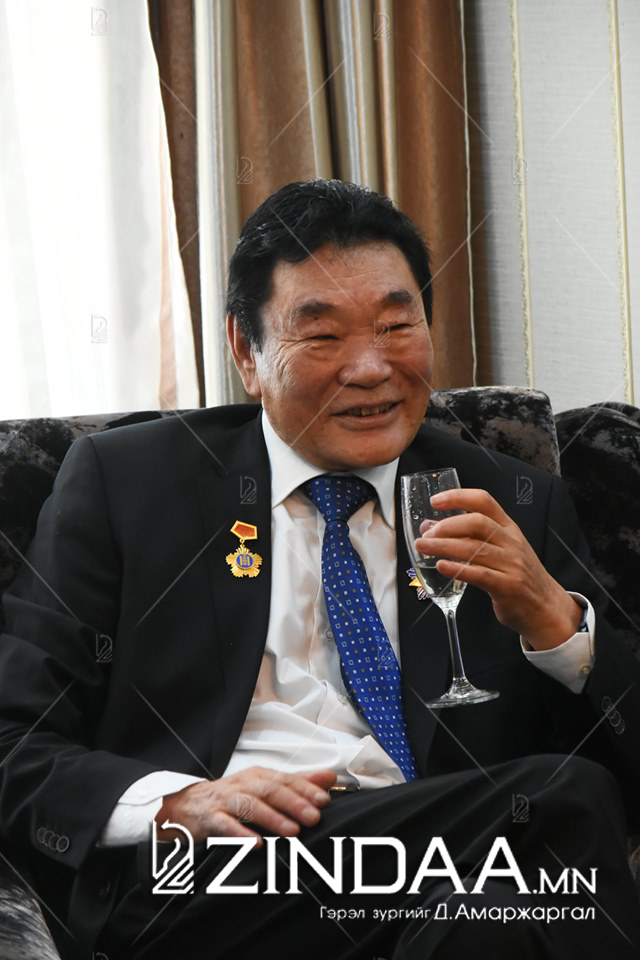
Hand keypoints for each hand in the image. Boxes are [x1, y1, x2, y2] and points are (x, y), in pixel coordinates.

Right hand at [154, 766, 336, 845]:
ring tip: (292, 831)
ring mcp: (226, 801)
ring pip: (250, 807)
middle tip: (314, 817)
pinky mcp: (211, 819)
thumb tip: (329, 778)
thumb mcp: (265, 786)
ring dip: (272, 818)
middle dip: (293, 803)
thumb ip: (297, 783)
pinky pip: (225, 826)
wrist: (190, 806)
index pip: (285, 780)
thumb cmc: (234, 797)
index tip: (324, 799)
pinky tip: (255, 844)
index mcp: (259, 776)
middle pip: (270, 791)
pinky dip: (241, 834)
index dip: (305, 789)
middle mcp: (243, 785)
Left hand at [415, 488, 581, 650]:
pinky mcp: (507, 586)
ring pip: (474, 548)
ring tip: (423, 547)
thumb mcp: (499, 549)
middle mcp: (510, 542)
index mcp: (508, 527)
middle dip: (446, 525)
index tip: (436, 501)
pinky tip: (441, 566)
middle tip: (426, 534)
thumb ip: (467, 537)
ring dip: (444, 546)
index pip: (483, 501)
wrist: (545, 606)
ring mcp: (511, 564)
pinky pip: (479, 574)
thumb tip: (429, 527)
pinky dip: (458, 569)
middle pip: (477, 522)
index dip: (458, 496)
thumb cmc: (517, 575)